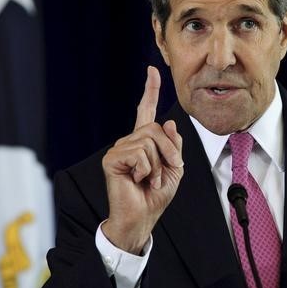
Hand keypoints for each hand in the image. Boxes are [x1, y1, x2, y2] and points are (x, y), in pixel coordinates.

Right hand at [101, 66, 183, 253]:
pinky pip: (140, 154)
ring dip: (158, 165)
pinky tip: (138, 180)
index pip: (146, 111)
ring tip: (149, 180)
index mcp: (143, 142)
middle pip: (156, 129)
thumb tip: (167, 122)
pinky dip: (147, 170)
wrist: (142, 217)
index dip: (150, 90)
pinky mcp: (112, 159)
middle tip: (167, 171)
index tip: (152, 70)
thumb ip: (173, 145)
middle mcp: (129, 142)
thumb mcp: (174, 168)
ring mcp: (119, 149)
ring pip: (149, 141)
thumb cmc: (155, 195)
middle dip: (170, 151)